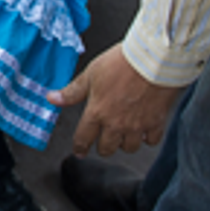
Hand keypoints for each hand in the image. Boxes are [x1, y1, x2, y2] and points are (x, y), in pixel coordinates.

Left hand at [48, 45, 186, 156]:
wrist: (152, 60)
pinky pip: (151, 141)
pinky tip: (144, 130)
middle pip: (106, 148)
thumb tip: (53, 98)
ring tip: (123, 134)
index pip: (83, 138)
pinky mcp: (156, 122)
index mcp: (97, 112)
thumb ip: (73, 91)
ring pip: (129, 148)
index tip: (79, 150)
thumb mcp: (91, 74)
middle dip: (102, 146)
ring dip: (124, 143)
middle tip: (103, 140)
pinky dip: (147, 138)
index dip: (79, 147)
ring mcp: (137, 125)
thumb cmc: (122, 63)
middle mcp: (116, 123)